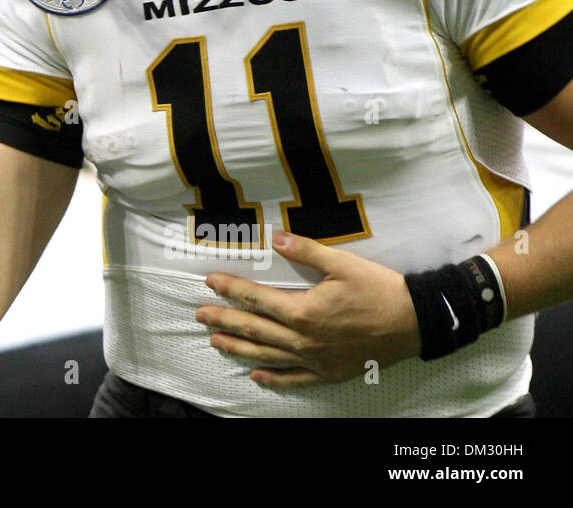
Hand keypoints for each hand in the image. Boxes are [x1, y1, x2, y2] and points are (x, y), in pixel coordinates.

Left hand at [195, 231, 421, 386]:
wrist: (415, 323)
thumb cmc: (379, 290)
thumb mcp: (342, 263)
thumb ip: (305, 250)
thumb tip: (274, 236)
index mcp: (303, 310)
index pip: (256, 298)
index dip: (230, 289)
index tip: (209, 282)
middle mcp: (304, 339)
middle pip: (255, 329)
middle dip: (224, 319)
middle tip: (199, 314)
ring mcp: (316, 359)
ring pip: (268, 355)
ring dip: (239, 348)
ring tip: (215, 342)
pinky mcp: (330, 373)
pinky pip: (296, 379)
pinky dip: (274, 378)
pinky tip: (257, 376)